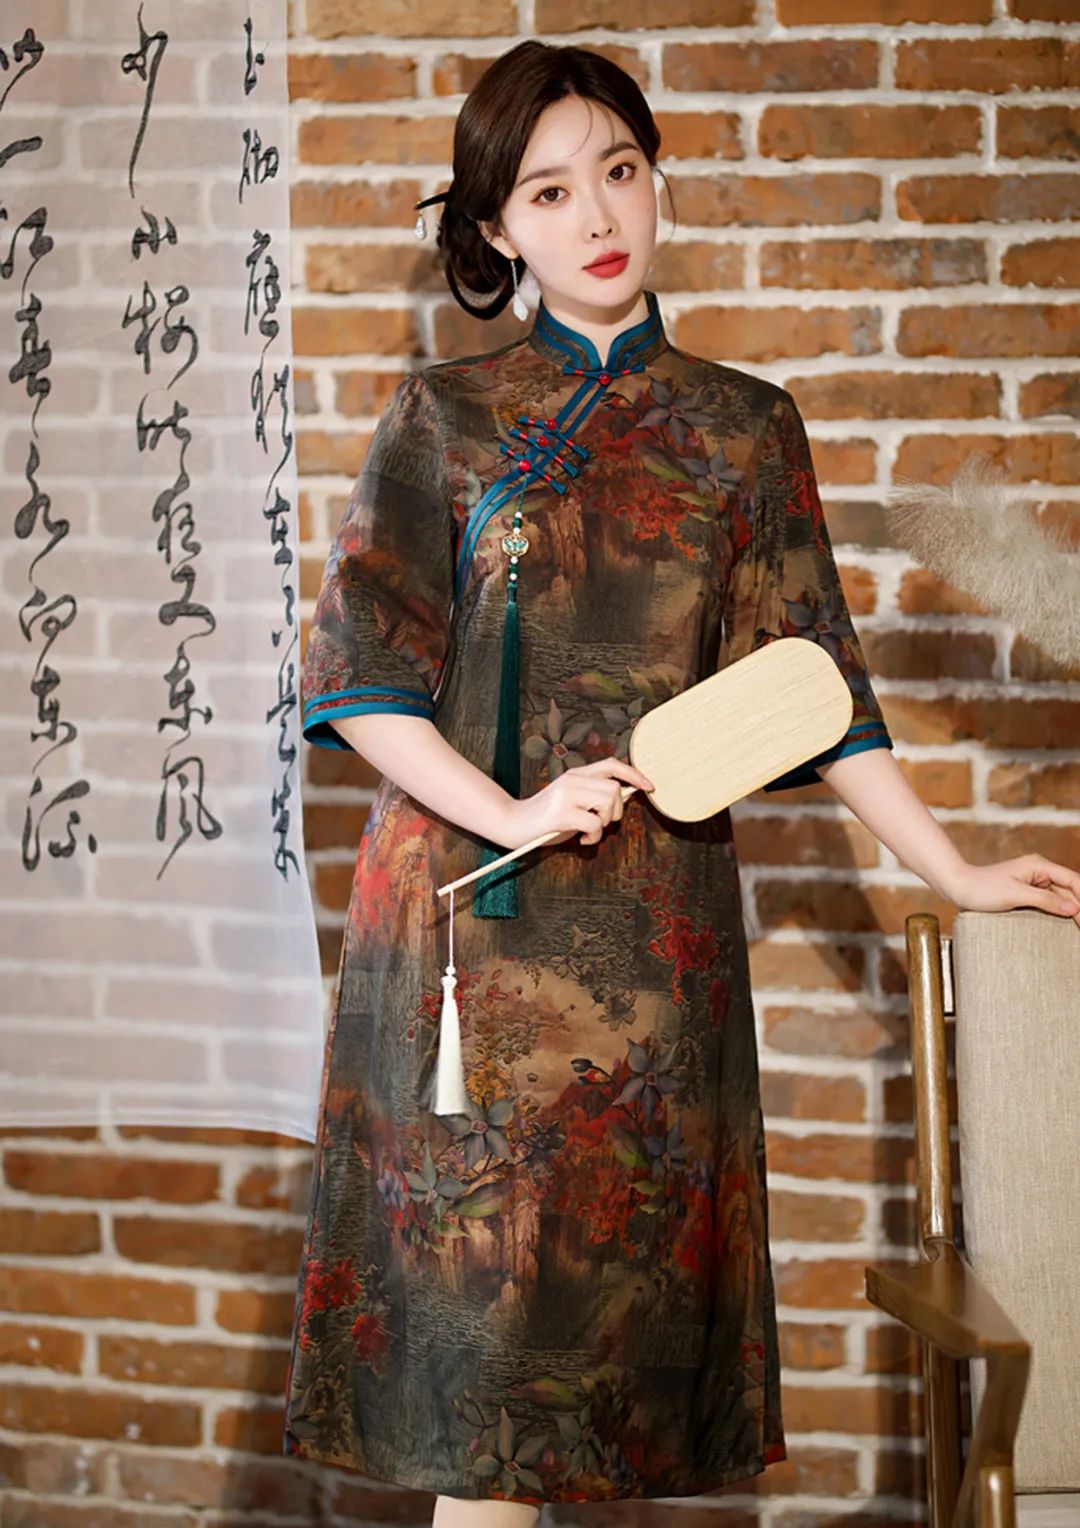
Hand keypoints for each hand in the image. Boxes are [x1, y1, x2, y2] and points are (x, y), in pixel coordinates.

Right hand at [495, 757, 654, 849]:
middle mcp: (572, 780)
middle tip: (603, 823)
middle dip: (617, 811)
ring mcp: (566, 795)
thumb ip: (592, 797)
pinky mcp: (561, 813)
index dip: (634, 774)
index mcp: (575, 774)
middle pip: (615, 788)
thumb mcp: (570, 800)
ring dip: (606, 822)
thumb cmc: (545, 818)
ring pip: (608, 803)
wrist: (512, 823)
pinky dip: (595, 836)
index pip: (611, 765)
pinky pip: (595, 823)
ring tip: (591, 831)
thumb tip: (623, 800)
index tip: (649, 786)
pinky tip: (583, 839)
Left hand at [949, 855, 1079, 925]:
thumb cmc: (982, 889)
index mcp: (1040, 866)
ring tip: (1078, 929)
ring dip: (1072, 911)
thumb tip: (1074, 908)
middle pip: (1070, 890)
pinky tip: (1065, 925)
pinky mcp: (1026, 893)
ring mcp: (1033, 882)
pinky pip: (1049, 903)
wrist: (957, 887)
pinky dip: (1058, 913)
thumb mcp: (1015, 895)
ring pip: (1061, 897)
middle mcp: (1040, 871)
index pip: (1073, 880)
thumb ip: (1046, 901)